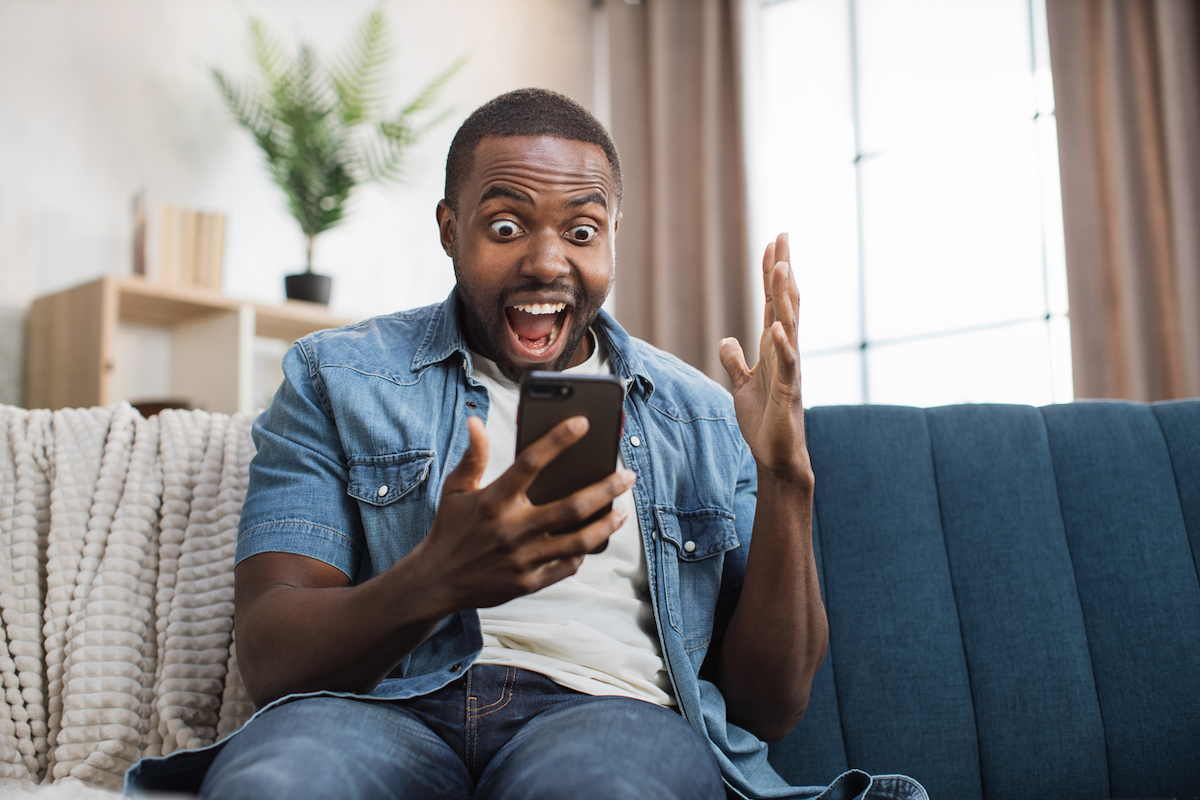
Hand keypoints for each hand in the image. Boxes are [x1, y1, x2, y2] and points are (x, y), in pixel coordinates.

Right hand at [412, 415, 634, 611]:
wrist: (436, 582)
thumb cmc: (450, 529)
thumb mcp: (455, 489)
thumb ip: (473, 457)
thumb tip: (476, 422)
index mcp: (493, 501)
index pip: (530, 463)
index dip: (557, 440)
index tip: (583, 423)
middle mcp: (511, 529)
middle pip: (570, 505)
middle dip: (605, 488)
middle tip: (627, 475)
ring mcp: (523, 559)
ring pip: (579, 540)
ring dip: (606, 523)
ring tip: (622, 509)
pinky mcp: (528, 582)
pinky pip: (567, 566)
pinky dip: (584, 551)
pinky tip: (595, 537)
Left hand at [718, 232, 810, 481]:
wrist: (777, 457)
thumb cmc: (764, 422)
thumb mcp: (743, 385)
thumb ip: (736, 361)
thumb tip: (728, 340)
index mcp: (774, 348)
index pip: (774, 302)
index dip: (772, 273)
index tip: (772, 243)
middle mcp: (786, 353)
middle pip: (786, 303)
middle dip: (784, 271)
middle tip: (783, 238)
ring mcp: (790, 370)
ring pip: (789, 326)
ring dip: (784, 298)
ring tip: (781, 268)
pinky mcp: (788, 392)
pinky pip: (786, 365)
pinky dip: (782, 346)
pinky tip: (777, 327)